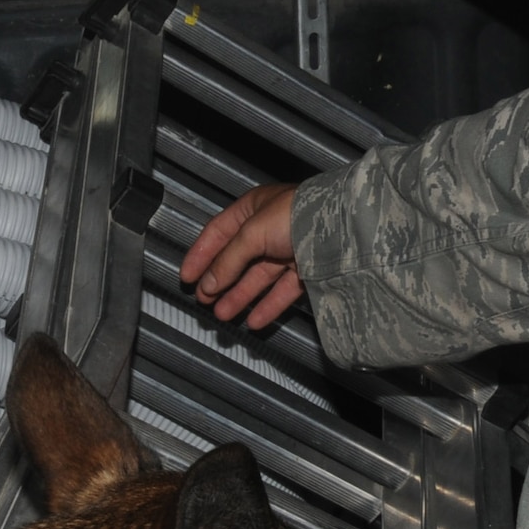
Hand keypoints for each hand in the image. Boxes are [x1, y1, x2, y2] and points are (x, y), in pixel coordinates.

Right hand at [180, 183, 302, 327]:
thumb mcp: (252, 233)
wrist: (340, 227)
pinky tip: (254, 320)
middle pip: (237, 259)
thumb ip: (228, 260)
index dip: (201, 255)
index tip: (187, 276)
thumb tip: (209, 283)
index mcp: (253, 209)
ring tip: (223, 314)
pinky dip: (267, 306)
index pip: (218, 233)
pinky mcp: (306, 270)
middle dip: (219, 281)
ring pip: (258, 278)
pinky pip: (282, 291)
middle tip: (204, 300)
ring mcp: (288, 249)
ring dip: (239, 297)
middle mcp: (270, 228)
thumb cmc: (298, 214)